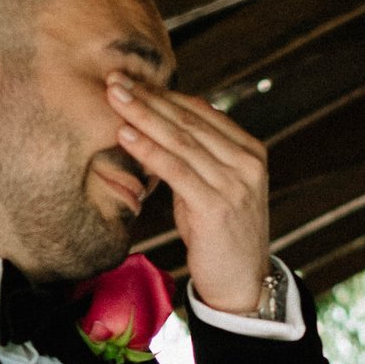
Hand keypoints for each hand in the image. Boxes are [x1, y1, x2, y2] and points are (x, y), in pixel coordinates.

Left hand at [107, 74, 270, 317]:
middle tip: (115, 79)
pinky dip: (148, 150)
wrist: (242, 284)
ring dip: (143, 115)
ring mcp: (235, 183)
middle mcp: (246, 163)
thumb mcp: (212, 188)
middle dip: (149, 97)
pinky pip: (175, 170)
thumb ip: (196, 157)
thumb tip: (162, 123)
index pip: (202, 112)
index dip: (164, 94)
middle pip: (189, 120)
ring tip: (114, 97)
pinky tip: (125, 134)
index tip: (132, 80)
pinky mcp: (216, 206)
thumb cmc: (221, 236)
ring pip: (180, 140)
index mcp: (250, 152)